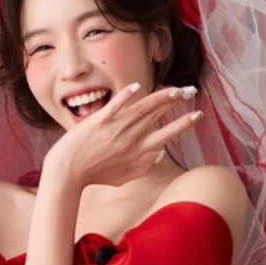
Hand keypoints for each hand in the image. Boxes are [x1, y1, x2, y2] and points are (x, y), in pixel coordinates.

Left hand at [50, 83, 201, 189]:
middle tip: (192, 91)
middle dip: (177, 103)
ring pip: (143, 108)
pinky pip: (116, 106)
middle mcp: (130, 139)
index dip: (184, 124)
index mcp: (138, 152)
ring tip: (176, 89)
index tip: (198, 115)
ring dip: (161, 97)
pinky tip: (137, 87)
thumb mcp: (124, 177)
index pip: (167, 135)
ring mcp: (115, 128)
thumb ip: (144, 166)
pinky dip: (126, 96)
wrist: (67, 173)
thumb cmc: (95, 176)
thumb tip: (160, 153)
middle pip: (158, 116)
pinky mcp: (99, 121)